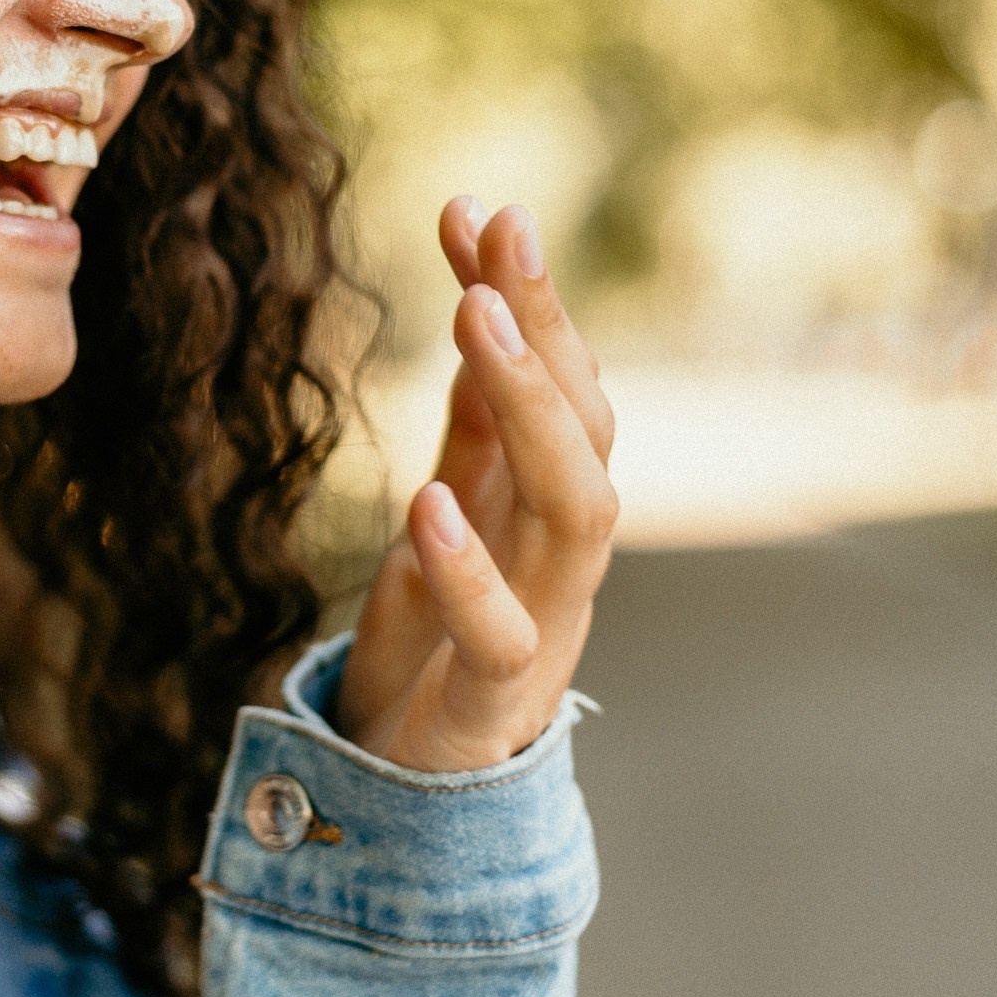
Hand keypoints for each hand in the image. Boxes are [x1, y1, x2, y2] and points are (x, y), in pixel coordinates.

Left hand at [337, 199, 617, 771]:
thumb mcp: (451, 498)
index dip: (530, 297)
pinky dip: (469, 570)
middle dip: (548, 330)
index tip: (476, 208)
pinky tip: (428, 505)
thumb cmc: (443, 634)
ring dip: (532, 411)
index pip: (565, 382)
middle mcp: (564, 557)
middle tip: (499, 241)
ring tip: (476, 323)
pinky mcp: (494, 701)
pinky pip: (500, 635)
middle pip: (587, 430)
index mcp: (549, 503)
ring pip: (576, 514)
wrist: (409, 787)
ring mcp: (544, 627)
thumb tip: (480, 272)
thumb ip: (471, 406)